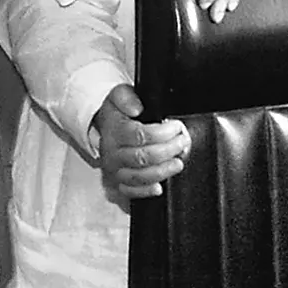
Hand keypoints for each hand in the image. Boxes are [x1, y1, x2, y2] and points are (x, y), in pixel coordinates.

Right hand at [93, 84, 190, 198]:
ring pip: (139, 177)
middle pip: (142, 157)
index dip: (163, 132)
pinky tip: (159, 186)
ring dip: (163, 171)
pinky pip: (130, 192)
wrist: (104, 127)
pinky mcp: (117, 182)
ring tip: (178, 162)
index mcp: (114, 131)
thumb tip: (136, 108)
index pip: (140, 135)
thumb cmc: (117, 113)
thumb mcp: (119, 95)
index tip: (176, 126)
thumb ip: (127, 97)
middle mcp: (112, 152)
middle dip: (168, 150)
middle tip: (182, 142)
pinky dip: (146, 191)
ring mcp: (114, 169)